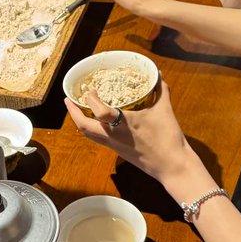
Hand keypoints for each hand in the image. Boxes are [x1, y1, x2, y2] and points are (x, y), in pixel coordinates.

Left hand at [65, 87, 196, 192]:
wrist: (172, 166)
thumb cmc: (168, 138)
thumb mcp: (165, 110)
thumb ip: (160, 90)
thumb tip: (159, 74)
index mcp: (123, 124)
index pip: (99, 111)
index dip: (91, 99)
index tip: (91, 90)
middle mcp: (113, 136)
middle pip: (84, 127)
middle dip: (73, 113)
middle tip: (68, 100)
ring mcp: (114, 146)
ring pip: (89, 135)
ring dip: (79, 121)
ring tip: (77, 110)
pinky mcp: (118, 151)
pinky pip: (98, 139)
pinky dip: (92, 128)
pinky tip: (96, 122)